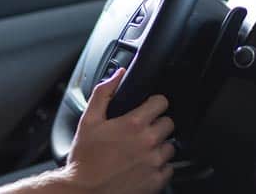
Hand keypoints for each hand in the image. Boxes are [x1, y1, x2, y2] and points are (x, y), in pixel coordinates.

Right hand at [65, 68, 174, 193]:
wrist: (85, 191)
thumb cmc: (84, 158)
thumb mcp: (88, 120)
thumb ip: (104, 93)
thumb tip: (118, 74)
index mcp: (133, 124)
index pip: (161, 102)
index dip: (154, 103)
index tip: (148, 108)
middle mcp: (148, 142)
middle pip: (169, 123)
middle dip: (156, 124)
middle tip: (140, 131)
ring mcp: (155, 162)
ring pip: (171, 146)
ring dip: (159, 146)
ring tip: (140, 150)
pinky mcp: (157, 181)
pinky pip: (169, 168)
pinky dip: (159, 166)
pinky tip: (142, 165)